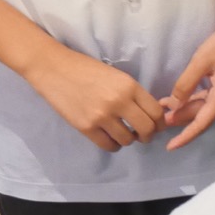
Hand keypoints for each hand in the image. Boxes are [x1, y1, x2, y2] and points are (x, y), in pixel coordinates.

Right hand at [25, 44, 166, 150]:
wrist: (54, 69)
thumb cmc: (87, 70)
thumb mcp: (117, 77)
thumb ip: (134, 95)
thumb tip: (151, 115)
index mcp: (130, 86)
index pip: (156, 113)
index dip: (160, 123)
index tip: (156, 126)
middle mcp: (119, 102)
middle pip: (147, 129)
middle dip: (148, 135)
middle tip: (142, 135)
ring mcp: (102, 116)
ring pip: (127, 140)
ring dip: (128, 140)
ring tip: (121, 133)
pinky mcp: (86, 127)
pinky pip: (108, 146)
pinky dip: (113, 145)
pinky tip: (109, 137)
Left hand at [160, 6, 214, 149]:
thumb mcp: (201, 62)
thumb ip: (185, 85)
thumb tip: (174, 106)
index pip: (201, 123)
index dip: (185, 137)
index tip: (170, 147)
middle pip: (201, 116)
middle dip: (180, 120)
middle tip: (156, 120)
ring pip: (203, 108)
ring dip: (184, 109)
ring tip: (162, 107)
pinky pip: (208, 100)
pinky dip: (192, 101)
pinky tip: (177, 99)